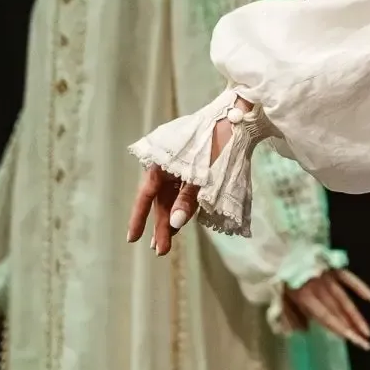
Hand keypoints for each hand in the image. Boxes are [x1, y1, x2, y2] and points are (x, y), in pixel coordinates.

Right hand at [126, 100, 246, 254]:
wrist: (238, 118)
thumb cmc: (219, 142)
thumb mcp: (203, 173)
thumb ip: (188, 199)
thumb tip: (175, 224)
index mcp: (162, 162)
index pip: (147, 195)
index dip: (139, 218)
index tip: (132, 239)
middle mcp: (167, 165)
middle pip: (161, 199)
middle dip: (161, 225)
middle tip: (161, 251)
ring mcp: (181, 166)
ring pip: (172, 196)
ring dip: (171, 218)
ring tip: (166, 242)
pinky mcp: (195, 168)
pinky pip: (183, 190)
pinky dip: (182, 205)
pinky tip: (179, 222)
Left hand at [280, 268, 369, 350]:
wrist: (280, 250)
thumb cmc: (279, 276)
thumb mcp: (277, 298)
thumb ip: (289, 315)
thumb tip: (304, 331)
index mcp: (305, 297)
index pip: (326, 317)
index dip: (341, 329)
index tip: (354, 340)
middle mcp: (320, 288)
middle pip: (338, 312)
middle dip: (352, 328)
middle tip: (366, 343)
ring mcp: (329, 278)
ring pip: (345, 299)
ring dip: (357, 316)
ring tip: (367, 331)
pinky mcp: (334, 268)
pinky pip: (350, 279)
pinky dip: (361, 288)